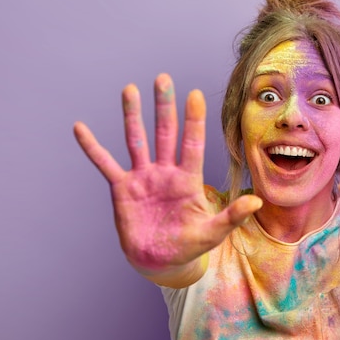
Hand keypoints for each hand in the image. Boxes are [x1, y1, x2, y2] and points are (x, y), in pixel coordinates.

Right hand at [73, 74, 261, 285]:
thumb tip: (257, 202)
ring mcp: (143, 177)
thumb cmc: (189, 246)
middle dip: (165, 106)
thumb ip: (232, 216)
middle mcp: (166, 172)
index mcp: (188, 180)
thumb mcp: (212, 233)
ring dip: (132, 115)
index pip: (192, 144)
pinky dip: (92, 148)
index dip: (194, 120)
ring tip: (130, 89)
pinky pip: (105, 164)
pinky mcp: (122, 188)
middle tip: (163, 78)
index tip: (195, 94)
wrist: (161, 261)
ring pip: (137, 140)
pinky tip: (81, 128)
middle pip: (165, 133)